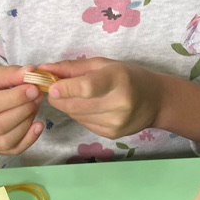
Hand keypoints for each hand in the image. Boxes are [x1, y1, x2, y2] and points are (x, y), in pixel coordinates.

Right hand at [0, 64, 43, 155]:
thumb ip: (9, 73)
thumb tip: (30, 72)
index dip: (14, 98)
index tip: (33, 88)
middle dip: (23, 111)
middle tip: (37, 96)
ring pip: (7, 141)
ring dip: (27, 123)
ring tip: (35, 106)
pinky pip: (12, 150)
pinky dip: (29, 139)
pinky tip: (37, 126)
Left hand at [39, 57, 162, 138]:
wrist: (156, 101)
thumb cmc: (129, 76)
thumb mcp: (104, 64)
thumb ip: (73, 67)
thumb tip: (44, 69)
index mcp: (118, 80)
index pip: (87, 87)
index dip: (65, 88)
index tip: (51, 86)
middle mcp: (119, 103)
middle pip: (76, 105)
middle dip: (58, 98)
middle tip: (53, 89)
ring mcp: (116, 122)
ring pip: (76, 115)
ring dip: (68, 105)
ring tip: (77, 95)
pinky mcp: (112, 134)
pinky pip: (84, 123)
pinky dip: (79, 114)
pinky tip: (90, 106)